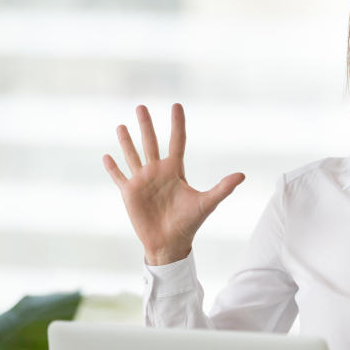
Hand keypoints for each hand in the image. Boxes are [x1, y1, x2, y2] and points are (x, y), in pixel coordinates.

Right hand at [103, 103, 244, 264]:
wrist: (170, 243)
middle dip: (146, 125)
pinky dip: (112, 167)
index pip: (177, 141)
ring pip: (133, 155)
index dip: (177, 124)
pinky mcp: (129, 193)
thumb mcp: (207, 203)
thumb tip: (242, 175)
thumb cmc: (189, 223)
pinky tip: (107, 156)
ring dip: (126, 141)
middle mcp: (158, 171)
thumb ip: (223, 188)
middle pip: (151, 143)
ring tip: (121, 126)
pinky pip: (119, 176)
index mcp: (175, 170)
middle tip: (141, 106)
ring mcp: (142, 181)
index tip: (176, 105)